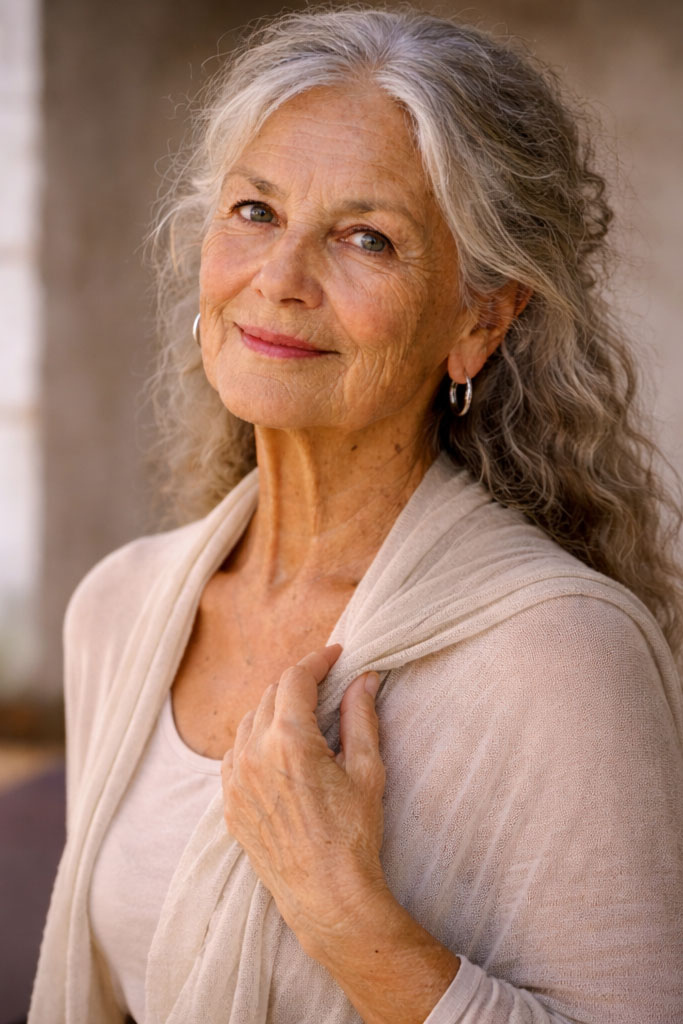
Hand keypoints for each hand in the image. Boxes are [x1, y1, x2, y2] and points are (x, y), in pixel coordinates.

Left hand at [221, 645, 387, 959]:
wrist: (326, 895)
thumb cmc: (353, 834)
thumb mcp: (366, 770)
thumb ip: (361, 716)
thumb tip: (364, 678)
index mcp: (288, 739)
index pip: (296, 678)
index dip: (317, 660)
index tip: (335, 655)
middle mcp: (253, 753)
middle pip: (271, 695)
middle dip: (298, 683)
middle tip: (326, 683)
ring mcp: (235, 780)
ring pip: (249, 721)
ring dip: (274, 709)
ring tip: (303, 715)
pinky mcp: (230, 803)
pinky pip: (235, 754)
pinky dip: (254, 739)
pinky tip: (276, 748)